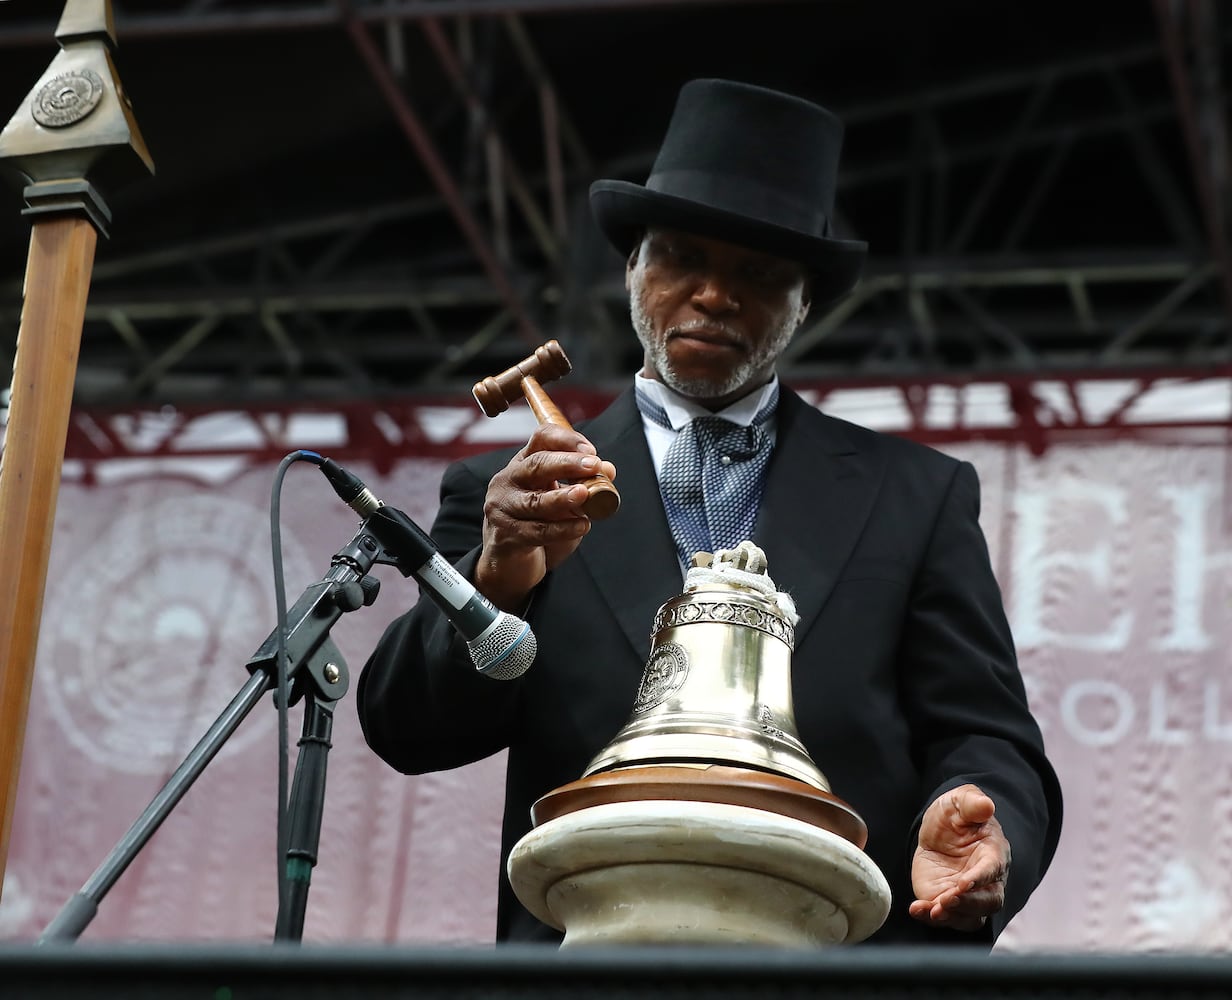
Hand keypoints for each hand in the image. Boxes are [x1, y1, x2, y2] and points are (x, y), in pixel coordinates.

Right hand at [475, 423, 616, 610]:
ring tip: (585, 494)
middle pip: (536, 464)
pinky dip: (562, 529)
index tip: (591, 451)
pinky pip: (537, 531)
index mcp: (524, 464)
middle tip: (593, 466)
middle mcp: (508, 481)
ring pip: (535, 500)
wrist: (508, 565)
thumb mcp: (562, 502)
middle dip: (567, 463)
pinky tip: (582, 526)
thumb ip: (583, 485)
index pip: (541, 439)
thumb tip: (608, 469)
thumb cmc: (536, 526)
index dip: (566, 440)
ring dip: (563, 497)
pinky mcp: (505, 535)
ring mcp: (503, 508)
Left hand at [908, 783, 1009, 932]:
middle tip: (946, 900)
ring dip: (952, 916)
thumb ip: (973, 803)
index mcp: (993, 853)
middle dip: (968, 904)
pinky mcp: (947, 901)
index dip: (980, 879)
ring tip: (932, 911)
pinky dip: (930, 917)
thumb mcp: (960, 801)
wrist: (940, 831)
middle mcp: (987, 881)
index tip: (963, 884)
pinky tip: (916, 910)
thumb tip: (987, 805)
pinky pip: (944, 917)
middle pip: (988, 902)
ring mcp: (967, 895)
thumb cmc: (956, 815)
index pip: (992, 870)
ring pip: (970, 916)